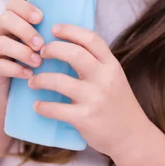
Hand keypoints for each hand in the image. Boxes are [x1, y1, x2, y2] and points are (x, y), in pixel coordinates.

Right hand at [0, 0, 44, 102]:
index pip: (13, 5)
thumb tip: (78, 25)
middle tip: (41, 44)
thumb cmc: (37, 64)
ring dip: (21, 51)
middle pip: (5, 19)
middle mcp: (1, 34)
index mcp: (14, 23)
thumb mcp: (43, 46)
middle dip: (25, 30)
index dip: (26, 8)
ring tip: (38, 62)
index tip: (41, 18)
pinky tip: (29, 74)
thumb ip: (52, 33)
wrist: (18, 93)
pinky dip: (15, 69)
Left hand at [30, 24, 149, 157]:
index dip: (70, 30)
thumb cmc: (118, 104)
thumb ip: (96, 64)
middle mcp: (105, 79)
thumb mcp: (114, 78)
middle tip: (40, 53)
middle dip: (52, 49)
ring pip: (60, 81)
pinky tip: (37, 105)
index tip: (54, 29)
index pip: (91, 39)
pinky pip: (56, 109)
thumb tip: (67, 47)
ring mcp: (95, 99)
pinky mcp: (85, 118)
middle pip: (75, 54)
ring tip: (32, 81)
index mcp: (112, 65)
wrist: (132, 136)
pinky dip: (42, 106)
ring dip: (41, 79)